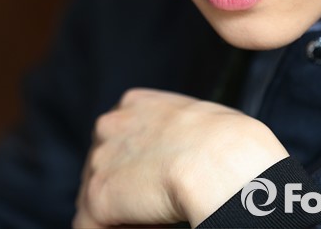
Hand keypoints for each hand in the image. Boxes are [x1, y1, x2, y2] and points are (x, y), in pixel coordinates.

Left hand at [73, 88, 287, 227]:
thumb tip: (188, 154)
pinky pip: (92, 224)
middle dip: (123, 190)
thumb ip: (180, 130)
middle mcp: (111, 125)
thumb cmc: (228, 143)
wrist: (221, 161)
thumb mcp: (201, 119)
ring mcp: (101, 159)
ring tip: (155, 221)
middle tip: (153, 207)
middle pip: (102, 165)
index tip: (155, 184)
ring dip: (120, 214)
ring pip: (95, 196)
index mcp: (136, 104)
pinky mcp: (98, 194)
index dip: (136, 167)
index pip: (121, 138)